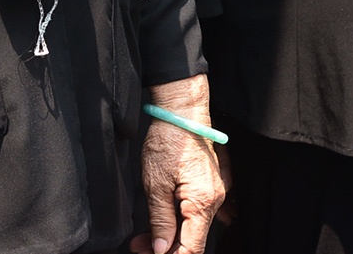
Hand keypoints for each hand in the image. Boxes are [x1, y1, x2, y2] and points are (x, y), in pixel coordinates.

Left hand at [129, 77, 225, 253]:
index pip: (192, 248)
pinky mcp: (206, 187)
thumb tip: (162, 249)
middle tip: (138, 246)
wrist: (182, 112)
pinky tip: (159, 223)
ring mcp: (212, 194)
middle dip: (164, 248)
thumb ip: (160, 220)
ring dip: (168, 236)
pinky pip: (193, 213)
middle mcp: (214, 201)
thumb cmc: (169, 140)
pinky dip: (176, 221)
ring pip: (191, 228)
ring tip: (142, 237)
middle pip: (191, 240)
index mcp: (202, 203)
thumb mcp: (155, 183)